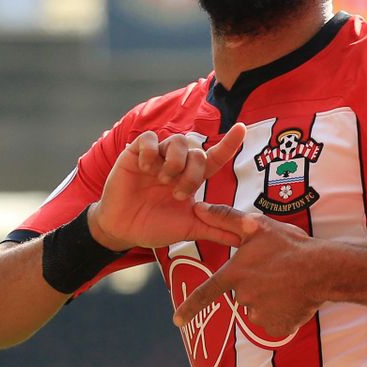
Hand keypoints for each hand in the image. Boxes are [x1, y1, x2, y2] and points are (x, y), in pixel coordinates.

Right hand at [89, 124, 245, 250]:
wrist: (123, 230)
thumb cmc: (155, 226)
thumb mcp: (188, 228)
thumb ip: (214, 229)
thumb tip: (243, 238)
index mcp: (191, 177)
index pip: (214, 157)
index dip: (229, 143)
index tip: (242, 129)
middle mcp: (176, 163)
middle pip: (197, 151)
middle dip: (192, 174)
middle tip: (178, 194)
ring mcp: (157, 157)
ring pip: (177, 141)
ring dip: (175, 162)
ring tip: (163, 181)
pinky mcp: (135, 153)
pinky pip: (149, 138)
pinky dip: (151, 151)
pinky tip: (145, 168)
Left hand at [172, 203, 320, 337]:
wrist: (322, 269)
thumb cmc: (289, 245)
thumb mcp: (257, 226)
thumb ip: (225, 218)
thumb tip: (198, 207)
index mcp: (236, 274)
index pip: (206, 293)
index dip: (189, 307)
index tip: (177, 320)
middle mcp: (243, 297)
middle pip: (243, 295)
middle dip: (256, 285)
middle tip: (276, 271)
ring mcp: (261, 314)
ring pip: (260, 308)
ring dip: (270, 299)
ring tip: (288, 284)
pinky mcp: (278, 326)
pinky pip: (276, 321)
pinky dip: (284, 313)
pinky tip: (294, 297)